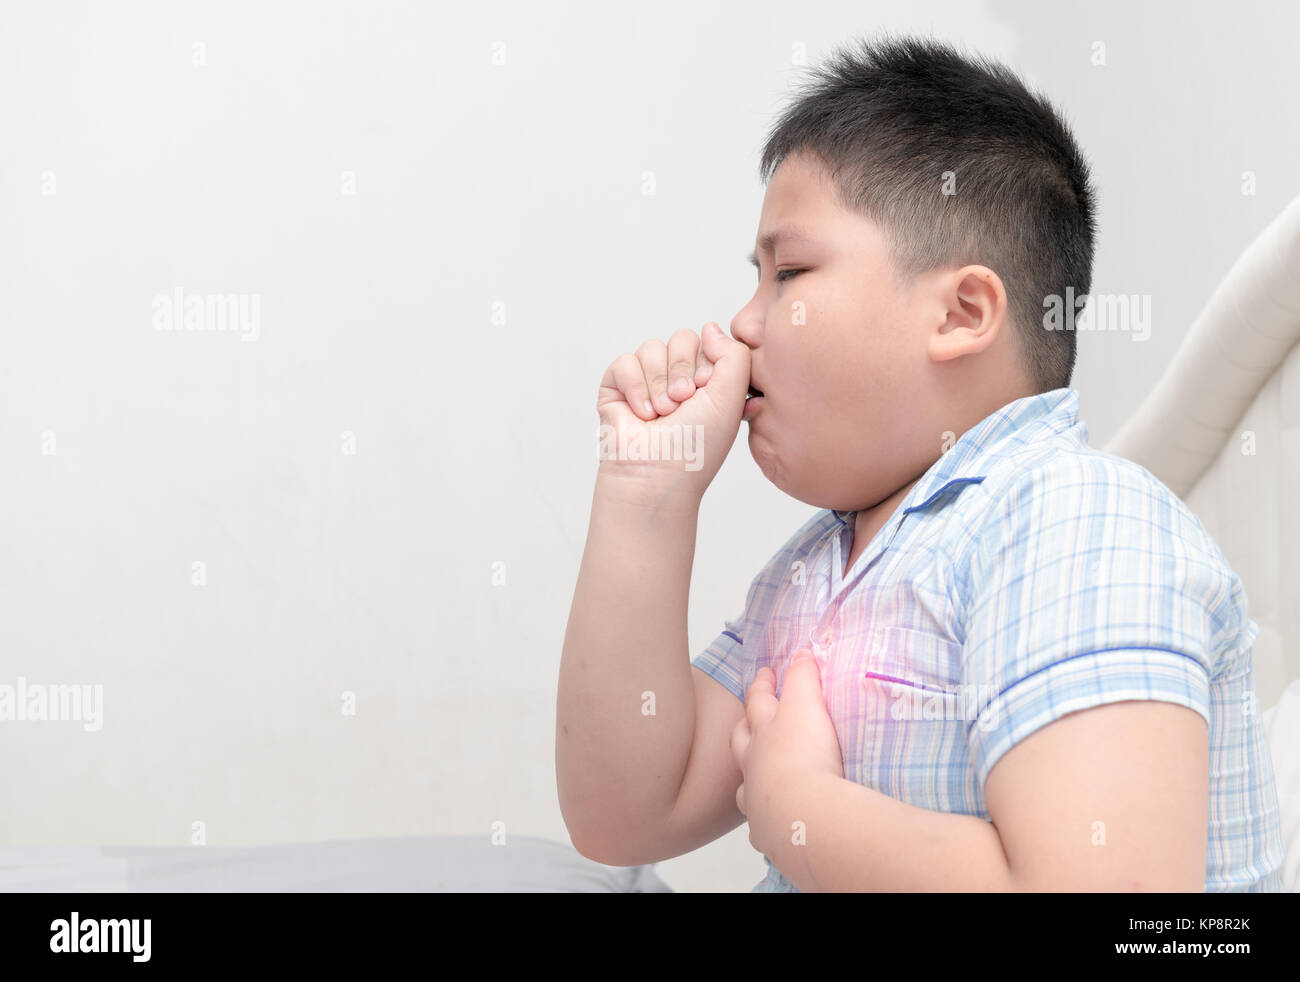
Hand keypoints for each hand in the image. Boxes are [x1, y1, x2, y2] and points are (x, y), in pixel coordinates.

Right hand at [595, 323, 750, 495]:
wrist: (658, 474)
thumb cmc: (697, 445)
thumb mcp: (732, 396)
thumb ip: (735, 354)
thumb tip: (709, 328)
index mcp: (706, 381)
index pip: (708, 341)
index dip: (706, 365)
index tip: (704, 393)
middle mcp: (676, 378)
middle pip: (681, 338)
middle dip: (682, 370)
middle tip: (682, 403)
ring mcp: (645, 380)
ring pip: (652, 347)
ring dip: (658, 383)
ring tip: (661, 413)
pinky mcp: (616, 386)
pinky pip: (625, 361)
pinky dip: (635, 388)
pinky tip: (641, 414)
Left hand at [730, 649, 845, 859]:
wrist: (802, 813)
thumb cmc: (804, 756)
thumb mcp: (808, 704)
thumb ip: (805, 676)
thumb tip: (802, 652)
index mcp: (764, 731)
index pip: (759, 700)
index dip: (763, 685)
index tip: (766, 674)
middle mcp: (754, 764)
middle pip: (741, 740)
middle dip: (744, 727)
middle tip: (749, 720)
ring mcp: (756, 799)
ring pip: (744, 784)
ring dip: (750, 776)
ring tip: (757, 774)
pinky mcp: (767, 831)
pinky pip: (760, 825)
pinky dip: (765, 821)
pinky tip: (771, 822)